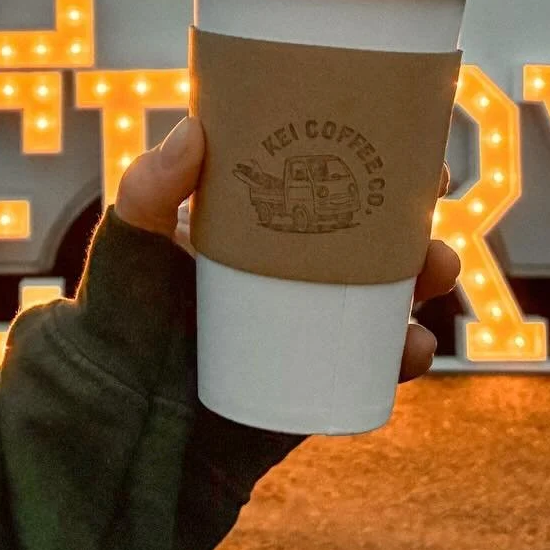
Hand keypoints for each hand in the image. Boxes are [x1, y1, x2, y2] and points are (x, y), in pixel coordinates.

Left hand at [115, 116, 460, 383]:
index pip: (332, 184)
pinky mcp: (314, 380)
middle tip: (434, 212)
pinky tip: (414, 346)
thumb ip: (147, 190)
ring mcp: (308, 327)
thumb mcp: (127, 245)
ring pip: (387, 298)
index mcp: (261, 227)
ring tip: (433, 274)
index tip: (419, 150)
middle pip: (376, 240)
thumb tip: (192, 128)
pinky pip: (373, 366)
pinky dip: (404, 356)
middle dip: (419, 225)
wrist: (116, 421)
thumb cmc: (115, 319)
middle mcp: (294, 272)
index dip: (382, 165)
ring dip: (425, 283)